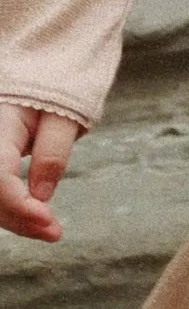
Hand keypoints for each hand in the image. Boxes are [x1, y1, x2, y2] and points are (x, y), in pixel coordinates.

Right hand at [0, 103, 78, 242]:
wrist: (39, 76)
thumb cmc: (52, 90)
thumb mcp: (63, 114)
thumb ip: (53, 151)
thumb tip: (41, 195)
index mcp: (0, 126)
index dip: (17, 202)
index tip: (46, 218)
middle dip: (19, 218)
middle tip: (54, 232)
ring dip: (16, 221)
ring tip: (51, 232)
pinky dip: (14, 213)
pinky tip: (37, 222)